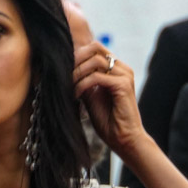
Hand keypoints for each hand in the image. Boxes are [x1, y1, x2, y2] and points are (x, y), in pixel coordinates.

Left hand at [73, 42, 145, 156]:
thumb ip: (83, 80)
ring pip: (95, 61)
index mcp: (116, 68)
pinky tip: (76, 95)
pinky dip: (82, 84)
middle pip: (95, 47)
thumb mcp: (90, 95)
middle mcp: (122, 68)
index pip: (94, 48)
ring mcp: (125, 75)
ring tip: (69, 87)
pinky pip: (97, 77)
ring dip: (77, 73)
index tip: (63, 69)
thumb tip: (66, 68)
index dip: (77, 55)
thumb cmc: (108, 121)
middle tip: (64, 74)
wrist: (123, 139)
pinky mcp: (124, 85)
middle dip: (76, 59)